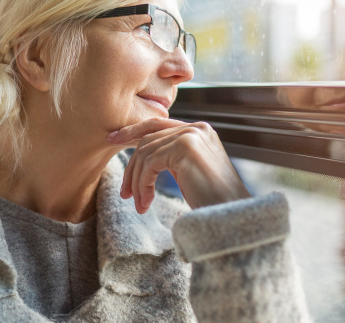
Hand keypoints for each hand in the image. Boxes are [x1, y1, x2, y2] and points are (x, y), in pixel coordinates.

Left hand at [107, 118, 249, 212]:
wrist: (232, 218)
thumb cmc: (211, 201)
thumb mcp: (188, 172)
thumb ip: (171, 157)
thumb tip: (140, 155)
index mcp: (200, 130)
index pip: (158, 125)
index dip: (132, 131)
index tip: (112, 139)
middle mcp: (197, 127)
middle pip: (148, 139)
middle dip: (131, 166)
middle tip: (125, 192)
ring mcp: (192, 135)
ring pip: (146, 152)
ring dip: (136, 181)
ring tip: (138, 203)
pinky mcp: (186, 147)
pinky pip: (150, 163)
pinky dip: (142, 184)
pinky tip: (145, 202)